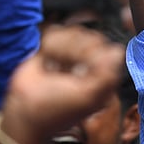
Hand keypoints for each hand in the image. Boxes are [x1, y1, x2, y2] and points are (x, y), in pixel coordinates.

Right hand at [1, 26, 125, 143]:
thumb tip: (118, 49)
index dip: (96, 57)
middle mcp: (89, 62)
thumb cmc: (58, 108)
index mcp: (102, 75)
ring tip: (53, 69)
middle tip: (66, 73)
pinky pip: (56, 31)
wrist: (26, 111)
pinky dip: (49, 47)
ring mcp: (71, 53)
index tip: (83, 72)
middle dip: (76, 54)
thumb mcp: (89, 97)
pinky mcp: (53, 46)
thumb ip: (108, 76)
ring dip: (61, 51)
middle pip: (93, 38)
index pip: (110, 50)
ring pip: (74, 32)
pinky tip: (45, 62)